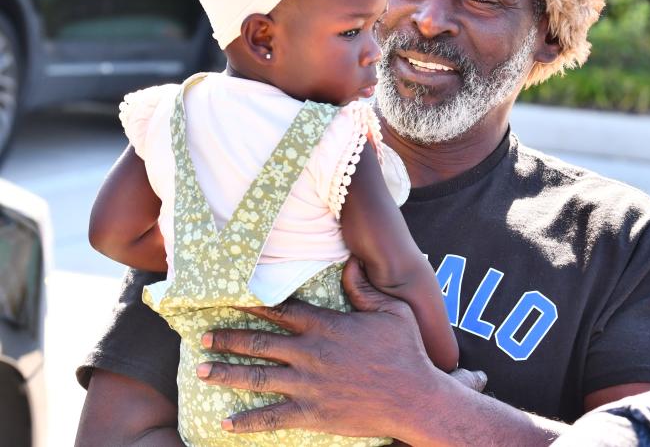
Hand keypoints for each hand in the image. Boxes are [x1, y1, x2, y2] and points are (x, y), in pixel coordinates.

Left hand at [197, 258, 481, 437]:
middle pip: (259, 342)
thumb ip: (364, 288)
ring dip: (226, 373)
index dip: (253, 303)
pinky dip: (246, 421)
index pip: (281, 310)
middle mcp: (310, 353)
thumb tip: (349, 261)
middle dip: (228, 338)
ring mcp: (307, 386)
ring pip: (256, 377)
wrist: (414, 398)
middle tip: (204, 337)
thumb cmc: (406, 352)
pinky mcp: (311, 414)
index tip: (230, 298)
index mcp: (326, 326)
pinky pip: (271, 418)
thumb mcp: (390, 311)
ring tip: (201, 370)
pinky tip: (225, 422)